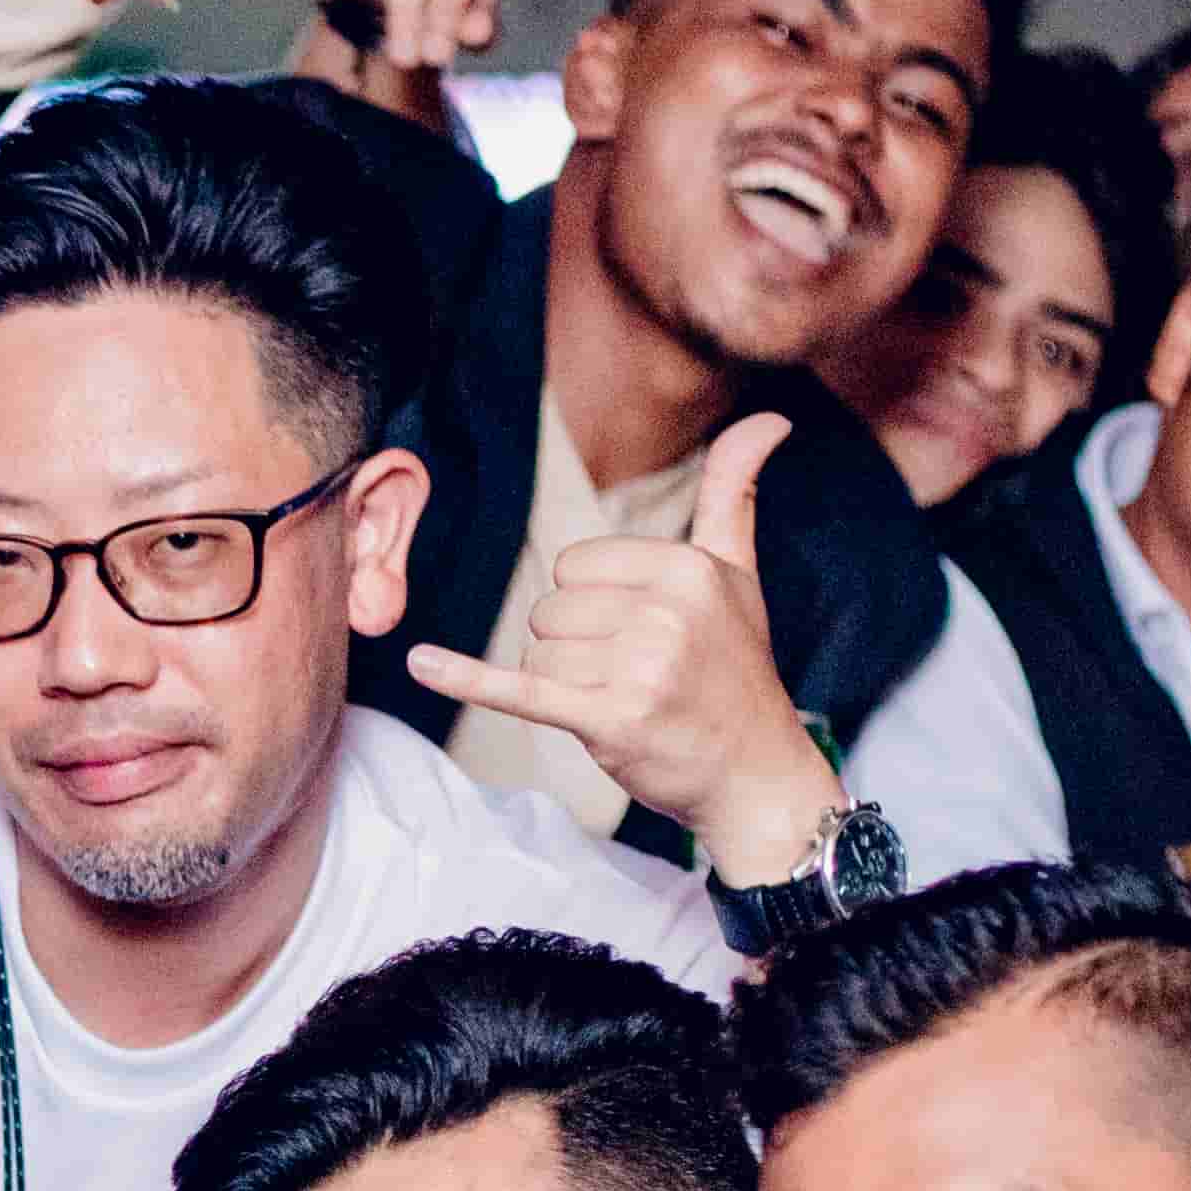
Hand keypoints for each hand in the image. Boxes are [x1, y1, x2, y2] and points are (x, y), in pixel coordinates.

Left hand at [411, 411, 839, 868]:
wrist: (755, 774)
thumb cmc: (736, 669)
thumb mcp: (738, 573)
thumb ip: (733, 493)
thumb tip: (768, 416)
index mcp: (687, 569)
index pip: (574, 566)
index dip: (590, 603)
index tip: (638, 633)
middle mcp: (666, 613)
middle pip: (549, 609)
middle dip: (573, 646)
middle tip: (631, 675)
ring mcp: (640, 669)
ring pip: (536, 653)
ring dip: (562, 684)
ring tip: (620, 700)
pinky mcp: (610, 721)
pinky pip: (520, 690)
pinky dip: (467, 679)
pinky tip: (421, 664)